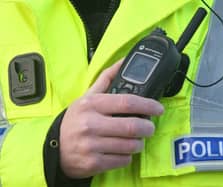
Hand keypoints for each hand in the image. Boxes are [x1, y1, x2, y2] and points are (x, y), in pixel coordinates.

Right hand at [59, 60, 163, 177]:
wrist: (56, 148)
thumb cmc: (76, 120)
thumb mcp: (87, 97)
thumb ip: (107, 78)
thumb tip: (124, 60)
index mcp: (91, 104)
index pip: (127, 102)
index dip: (148, 105)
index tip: (158, 108)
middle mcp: (90, 124)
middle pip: (132, 126)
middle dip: (147, 128)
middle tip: (149, 128)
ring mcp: (91, 145)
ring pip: (130, 145)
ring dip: (138, 143)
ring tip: (136, 139)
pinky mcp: (94, 163)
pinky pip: (122, 160)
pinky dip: (127, 156)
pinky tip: (122, 151)